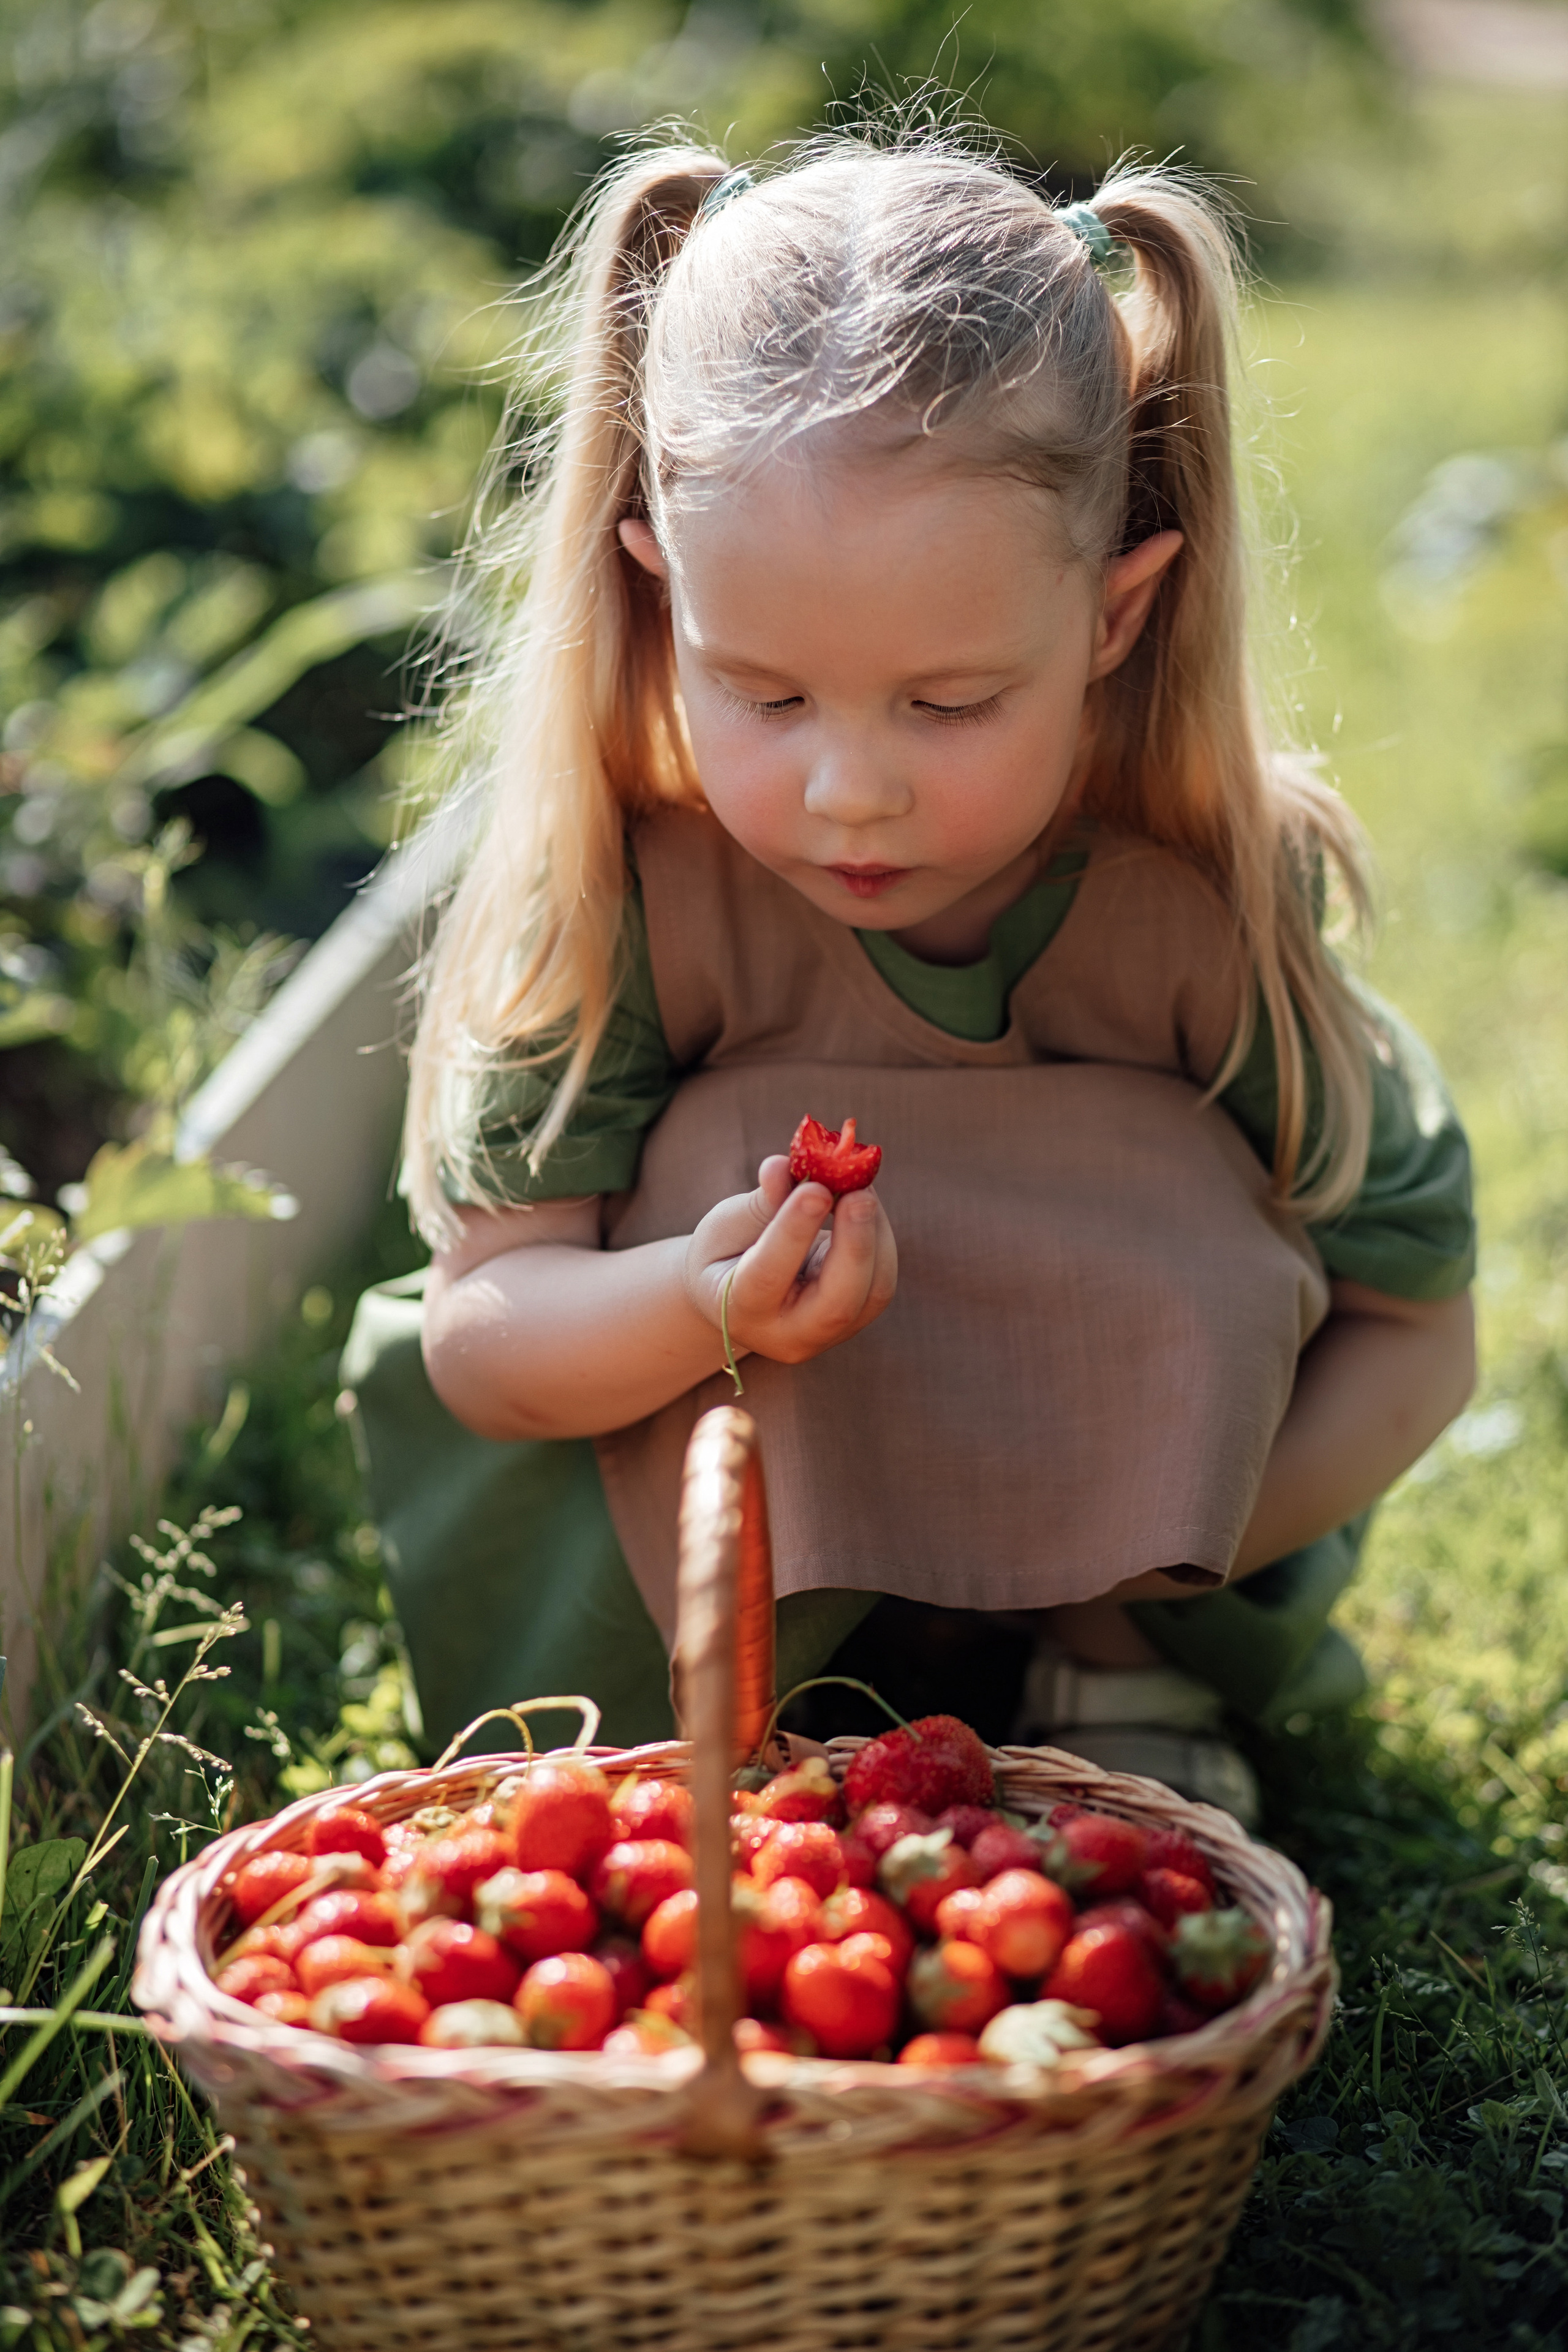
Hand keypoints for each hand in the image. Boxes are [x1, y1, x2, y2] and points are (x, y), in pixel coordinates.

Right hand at [685, 1156, 896, 1367]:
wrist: (738, 1294)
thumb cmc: (726, 1253)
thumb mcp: (728, 1225)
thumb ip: (761, 1201)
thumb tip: (784, 1165)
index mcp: (742, 1310)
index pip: (770, 1276)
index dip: (795, 1231)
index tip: (816, 1188)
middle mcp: (789, 1335)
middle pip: (837, 1304)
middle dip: (855, 1244)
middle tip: (859, 1193)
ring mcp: (829, 1334)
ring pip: (872, 1292)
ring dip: (874, 1231)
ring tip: (858, 1183)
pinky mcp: (858, 1319)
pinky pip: (881, 1280)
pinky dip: (879, 1235)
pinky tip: (862, 1200)